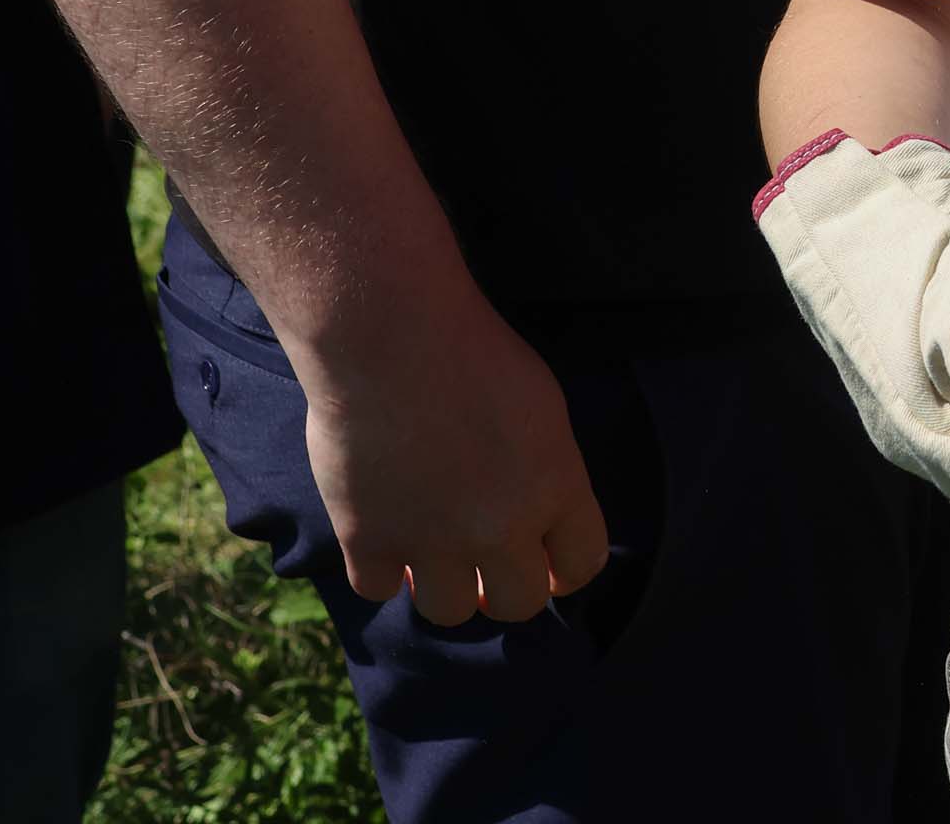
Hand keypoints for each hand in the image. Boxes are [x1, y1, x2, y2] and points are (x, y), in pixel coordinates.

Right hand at [295, 294, 609, 625]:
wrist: (392, 338)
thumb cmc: (475, 353)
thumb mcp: (543, 409)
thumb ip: (549, 471)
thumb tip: (542, 517)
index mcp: (555, 490)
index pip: (581, 566)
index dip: (563, 570)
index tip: (546, 564)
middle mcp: (501, 529)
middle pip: (518, 605)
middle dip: (506, 587)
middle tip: (487, 565)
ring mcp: (433, 542)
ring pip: (450, 611)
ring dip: (445, 587)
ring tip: (434, 554)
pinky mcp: (368, 541)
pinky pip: (377, 590)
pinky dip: (380, 569)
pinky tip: (383, 535)